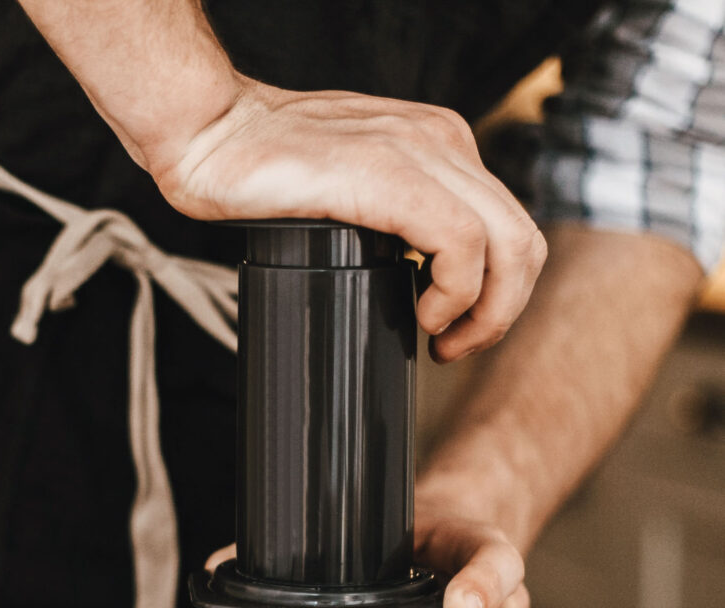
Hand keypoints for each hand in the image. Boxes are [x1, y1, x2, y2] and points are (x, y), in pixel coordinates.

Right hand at [147, 79, 546, 359]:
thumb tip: (423, 274)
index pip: (511, 226)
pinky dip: (454, 294)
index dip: (500, 294)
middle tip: (455, 346)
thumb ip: (400, 214)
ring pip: (509, 244)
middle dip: (502, 313)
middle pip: (523, 241)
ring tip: (440, 337)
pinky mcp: (388, 174)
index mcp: (440, 144)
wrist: (210, 134)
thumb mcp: (357, 190)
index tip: (456, 330)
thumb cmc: (265, 170)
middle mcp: (441, 142)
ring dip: (486, 312)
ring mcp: (420, 153)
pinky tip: (420, 314)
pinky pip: (461, 243)